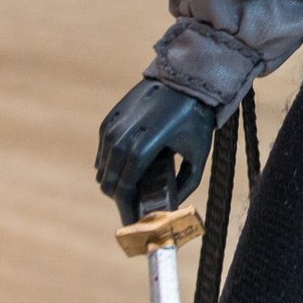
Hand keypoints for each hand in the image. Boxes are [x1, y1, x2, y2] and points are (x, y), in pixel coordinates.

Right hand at [94, 79, 215, 223]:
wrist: (186, 79)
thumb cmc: (196, 117)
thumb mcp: (199, 153)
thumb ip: (187, 183)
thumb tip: (172, 205)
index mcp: (143, 145)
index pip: (125, 188)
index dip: (127, 209)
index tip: (133, 224)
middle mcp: (122, 136)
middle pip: (110, 182)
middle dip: (121, 200)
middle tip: (137, 208)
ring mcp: (113, 126)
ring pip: (102, 168)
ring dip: (115, 183)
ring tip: (135, 190)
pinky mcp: (110, 119)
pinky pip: (103, 151)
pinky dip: (111, 165)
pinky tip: (127, 170)